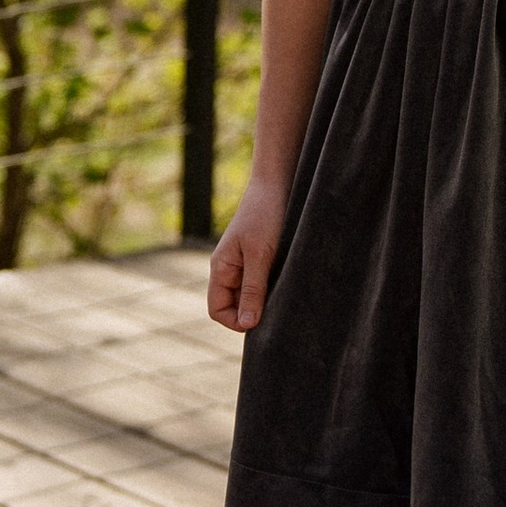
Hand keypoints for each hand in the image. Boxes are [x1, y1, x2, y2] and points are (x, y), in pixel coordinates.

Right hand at [208, 166, 289, 334]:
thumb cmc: (265, 215)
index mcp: (221, 268)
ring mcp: (244, 264)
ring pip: (249, 296)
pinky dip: (272, 288)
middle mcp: (229, 269)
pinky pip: (261, 284)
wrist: (278, 183)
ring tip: (284, 293)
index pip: (217, 310)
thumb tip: (247, 324)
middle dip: (252, 313)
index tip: (260, 320)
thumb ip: (252, 290)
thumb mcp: (260, 255)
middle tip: (277, 309)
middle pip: (233, 306)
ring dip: (265, 300)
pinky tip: (288, 282)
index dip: (235, 321)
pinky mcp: (261, 258)